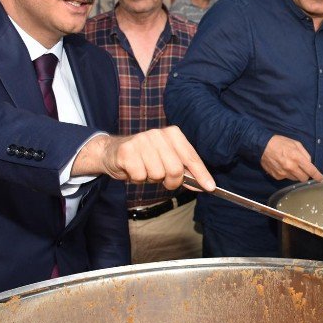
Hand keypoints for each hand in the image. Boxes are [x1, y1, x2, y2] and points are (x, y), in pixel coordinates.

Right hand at [90, 127, 214, 191]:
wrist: (113, 152)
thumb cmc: (145, 158)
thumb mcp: (167, 160)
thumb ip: (185, 171)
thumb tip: (204, 185)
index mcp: (173, 134)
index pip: (191, 157)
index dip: (201, 174)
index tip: (209, 187)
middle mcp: (158, 134)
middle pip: (175, 169)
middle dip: (171, 181)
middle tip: (163, 180)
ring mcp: (142, 141)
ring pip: (158, 174)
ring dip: (151, 179)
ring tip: (145, 169)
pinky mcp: (127, 151)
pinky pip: (141, 176)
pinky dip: (138, 178)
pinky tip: (133, 170)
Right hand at [261, 135, 322, 181]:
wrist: (262, 146)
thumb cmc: (280, 143)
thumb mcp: (296, 144)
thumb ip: (305, 154)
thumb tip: (309, 163)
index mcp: (297, 157)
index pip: (310, 170)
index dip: (317, 175)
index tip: (320, 179)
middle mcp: (291, 167)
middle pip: (304, 178)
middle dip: (305, 175)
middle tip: (302, 169)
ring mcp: (283, 173)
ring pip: (295, 179)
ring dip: (296, 174)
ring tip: (290, 165)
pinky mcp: (277, 176)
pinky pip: (286, 178)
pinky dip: (287, 174)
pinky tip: (283, 167)